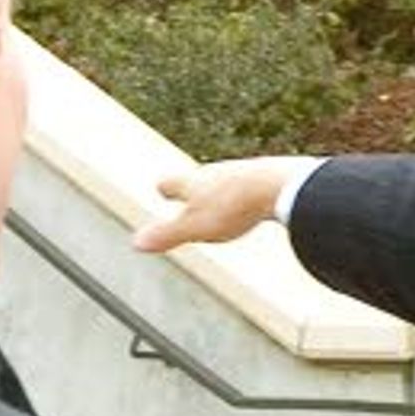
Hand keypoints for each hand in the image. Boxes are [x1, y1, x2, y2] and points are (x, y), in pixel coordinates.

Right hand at [134, 157, 309, 253]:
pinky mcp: (267, 177)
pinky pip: (251, 185)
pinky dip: (245, 193)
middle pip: (199, 178)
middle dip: (193, 187)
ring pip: (225, 180)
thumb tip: (136, 243)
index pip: (173, 183)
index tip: (161, 188)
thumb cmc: (234, 206)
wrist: (278, 184)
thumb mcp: (195, 228)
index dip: (167, 188)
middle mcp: (216, 172)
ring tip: (219, 198)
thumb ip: (167, 235)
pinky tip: (254, 202)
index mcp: (194, 182)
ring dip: (219, 189)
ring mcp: (242, 173)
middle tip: (188, 191)